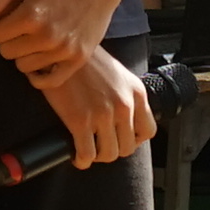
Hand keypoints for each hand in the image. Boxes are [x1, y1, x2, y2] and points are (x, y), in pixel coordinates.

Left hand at [0, 0, 126, 74]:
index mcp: (31, 14)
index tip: (6, 17)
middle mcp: (47, 36)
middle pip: (7, 52)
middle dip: (8, 39)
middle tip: (19, 27)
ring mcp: (64, 50)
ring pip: (24, 66)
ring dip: (23, 53)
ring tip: (31, 37)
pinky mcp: (78, 58)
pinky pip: (49, 82)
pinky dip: (39, 74)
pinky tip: (38, 57)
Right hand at [22, 36, 151, 170]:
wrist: (62, 49)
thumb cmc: (85, 60)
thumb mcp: (117, 74)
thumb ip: (125, 95)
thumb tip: (123, 118)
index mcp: (136, 93)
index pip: (147, 131)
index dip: (134, 141)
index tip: (122, 140)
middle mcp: (123, 105)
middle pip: (127, 147)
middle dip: (113, 150)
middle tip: (100, 145)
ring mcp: (103, 114)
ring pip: (108, 154)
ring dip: (97, 156)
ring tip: (88, 150)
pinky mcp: (80, 121)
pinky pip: (87, 154)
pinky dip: (82, 160)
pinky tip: (77, 156)